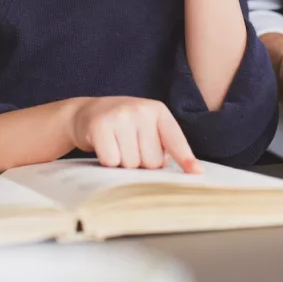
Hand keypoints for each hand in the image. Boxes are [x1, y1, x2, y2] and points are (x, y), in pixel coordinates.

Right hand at [70, 96, 201, 173]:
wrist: (86, 112)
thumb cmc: (123, 125)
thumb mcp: (146, 126)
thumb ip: (163, 144)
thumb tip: (186, 171)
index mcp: (158, 110)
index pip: (175, 139)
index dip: (186, 158)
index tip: (196, 172)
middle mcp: (141, 109)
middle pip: (152, 161)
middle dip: (141, 162)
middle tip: (129, 146)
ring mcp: (120, 116)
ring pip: (132, 164)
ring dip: (124, 162)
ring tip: (117, 145)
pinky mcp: (100, 125)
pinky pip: (112, 162)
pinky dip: (108, 161)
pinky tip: (105, 146)